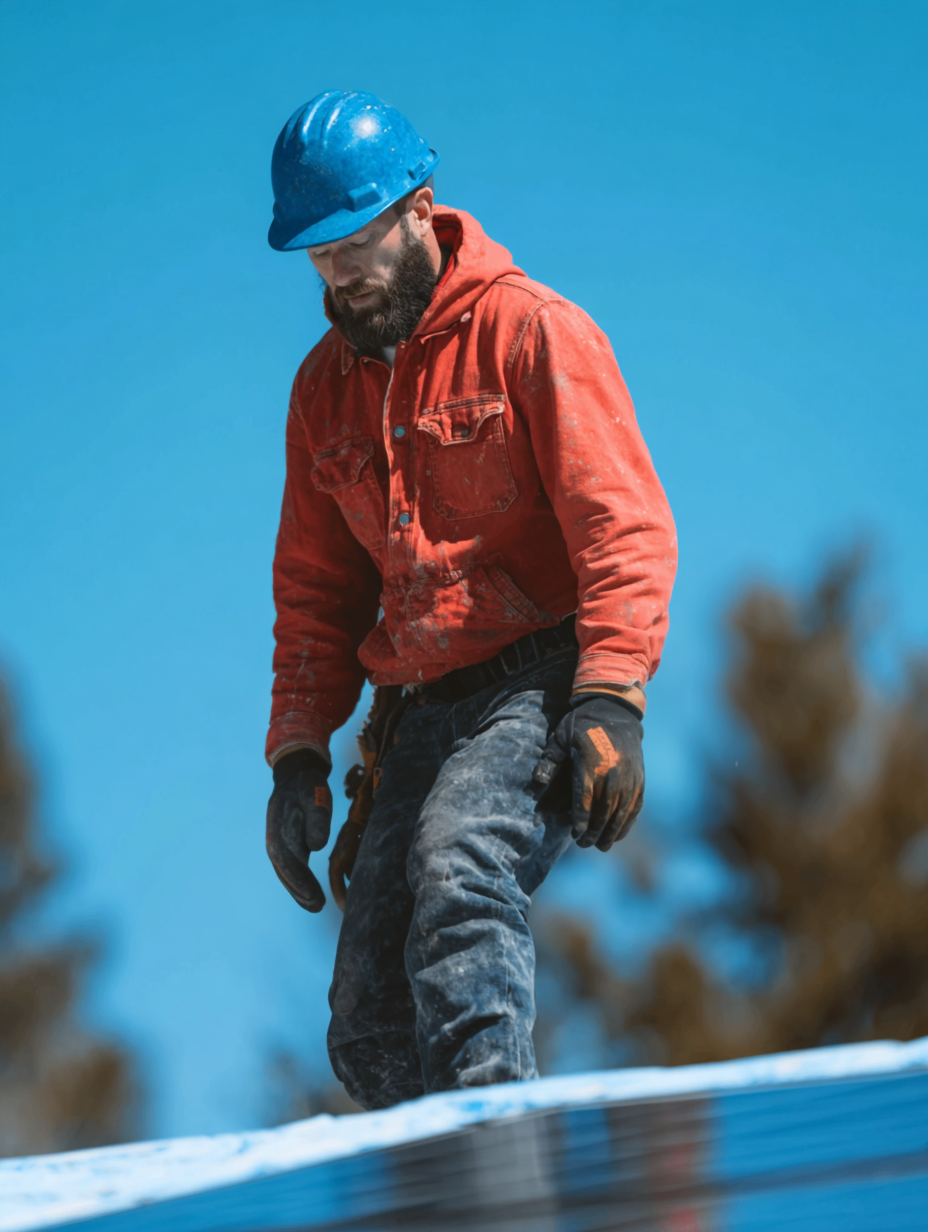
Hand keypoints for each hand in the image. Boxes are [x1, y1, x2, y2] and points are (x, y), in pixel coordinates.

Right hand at [266, 749, 332, 911]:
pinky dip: (296, 881)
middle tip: (317, 906)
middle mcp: (274, 838)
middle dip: (299, 890)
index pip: (289, 859)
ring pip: (284, 871)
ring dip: (297, 890)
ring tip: (312, 905)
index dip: (301, 880)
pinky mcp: (285, 843)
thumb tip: (316, 845)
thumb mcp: (314, 793)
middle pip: (285, 870)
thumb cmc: (307, 785)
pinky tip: (306, 893)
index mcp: (280, 827)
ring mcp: (277, 841)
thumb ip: (317, 817)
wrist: (294, 774)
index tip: (314, 896)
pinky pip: (288, 866)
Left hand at [532, 695, 643, 849]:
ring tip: (601, 846)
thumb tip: (538, 782)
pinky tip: (618, 834)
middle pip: (604, 809)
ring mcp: (629, 775)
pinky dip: (627, 822)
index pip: (586, 798)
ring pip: (621, 811)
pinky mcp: (640, 778)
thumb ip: (549, 760)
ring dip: (611, 831)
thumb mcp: (560, 737)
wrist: (614, 711)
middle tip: (584, 845)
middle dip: (594, 830)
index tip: (575, 834)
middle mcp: (613, 771)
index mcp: (592, 762)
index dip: (581, 820)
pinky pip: (635, 805)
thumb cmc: (581, 725)